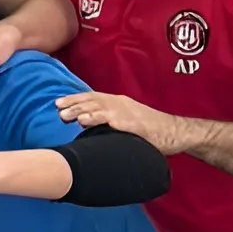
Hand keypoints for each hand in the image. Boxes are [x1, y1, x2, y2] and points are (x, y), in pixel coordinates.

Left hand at [56, 89, 188, 153]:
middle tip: (56, 107)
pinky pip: (113, 119)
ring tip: (64, 115)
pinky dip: (98, 118)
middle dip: (73, 103)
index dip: (75, 100)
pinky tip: (85, 121)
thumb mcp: (127, 125)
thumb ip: (110, 125)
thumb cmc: (151, 132)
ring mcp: (127, 112)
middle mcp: (121, 104)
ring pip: (99, 107)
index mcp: (118, 103)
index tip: (58, 103)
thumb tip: (91, 131)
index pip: (93, 98)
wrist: (176, 133)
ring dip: (80, 110)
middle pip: (92, 100)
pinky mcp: (134, 123)